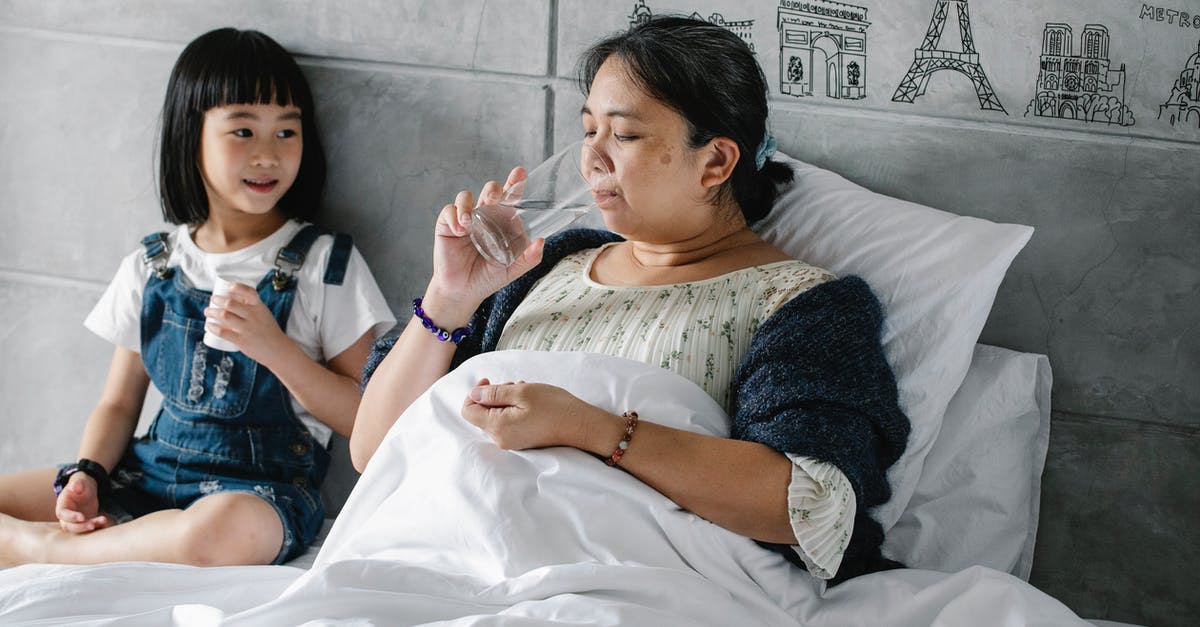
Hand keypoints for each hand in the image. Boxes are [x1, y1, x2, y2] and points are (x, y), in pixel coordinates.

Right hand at [55, 472, 108, 532]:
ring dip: (91, 526)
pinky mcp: (85, 523)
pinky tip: (105, 523)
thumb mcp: (79, 482)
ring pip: (80, 529)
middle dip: (80, 527)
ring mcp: (76, 521)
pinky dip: (97, 526)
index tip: (82, 517)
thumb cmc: (80, 485)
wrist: (85, 489)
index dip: (71, 517)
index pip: (63, 514)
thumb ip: (77, 484)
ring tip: (103, 520)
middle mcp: (66, 516)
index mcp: (62, 506)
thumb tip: (75, 486)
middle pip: (69, 526)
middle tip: (92, 525)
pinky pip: (90, 527)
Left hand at [204, 283, 291, 365]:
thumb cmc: (268, 330)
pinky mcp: (241, 340)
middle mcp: (253, 316)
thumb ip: (251, 307)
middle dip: (217, 300)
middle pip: (230, 303)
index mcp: (260, 307)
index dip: (238, 287)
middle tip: (213, 300)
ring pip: (224, 315)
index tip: (229, 287)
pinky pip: (223, 332)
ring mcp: (247, 328)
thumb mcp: (264, 314)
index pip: (249, 292)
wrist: (277, 349)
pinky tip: (209, 325)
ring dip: (212, 312)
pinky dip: (213, 327)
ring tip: (208, 311)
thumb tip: (233, 300)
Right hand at [428, 168, 544, 310]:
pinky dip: (454, 217)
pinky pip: (449, 211)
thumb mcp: (513, 269)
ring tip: (468, 223)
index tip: (520, 173)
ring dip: (467, 205)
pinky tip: (459, 231)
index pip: (510, 198)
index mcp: (502, 222)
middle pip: (490, 190)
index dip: (514, 182)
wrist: (463, 292)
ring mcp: (466, 219)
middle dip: (492, 189)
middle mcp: (485, 216)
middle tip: (492, 198)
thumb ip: (528, 257)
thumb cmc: (488, 277)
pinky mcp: (448, 224)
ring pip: (466, 197)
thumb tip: (541, 241)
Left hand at [460, 378, 599, 450]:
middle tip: (514, 385)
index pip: (468, 411)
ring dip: (505, 401)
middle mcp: (501, 439)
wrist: (581, 426)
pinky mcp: (522, 441)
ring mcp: (512, 442)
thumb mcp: (522, 392)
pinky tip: (529, 402)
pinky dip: (514, 409)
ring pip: (496, 417)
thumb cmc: (554, 407)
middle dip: (493, 396)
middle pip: (482, 414)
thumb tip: (474, 394)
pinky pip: (508, 423)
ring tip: (524, 391)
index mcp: (497, 427)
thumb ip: (494, 393)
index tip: (489, 382)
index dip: (475, 393)